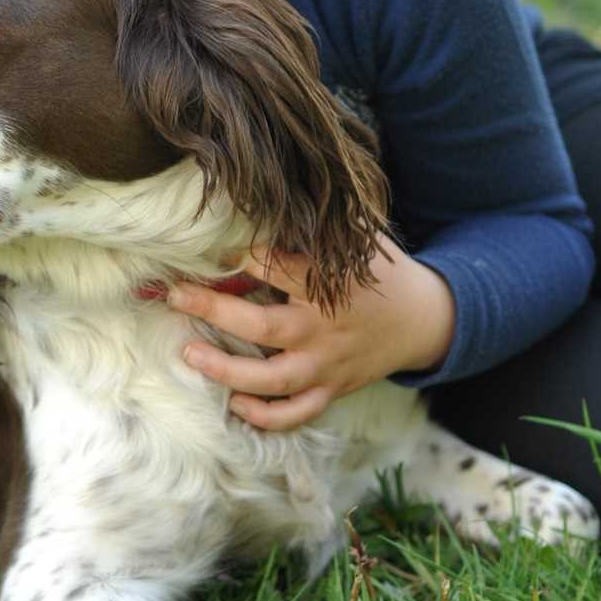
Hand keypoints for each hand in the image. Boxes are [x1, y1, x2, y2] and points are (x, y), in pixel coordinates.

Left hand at [169, 238, 454, 431]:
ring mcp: (327, 365)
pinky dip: (267, 416)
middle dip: (214, 311)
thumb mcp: (359, 237)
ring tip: (189, 355)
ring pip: (273, 380)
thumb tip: (278, 184)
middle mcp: (324, 328)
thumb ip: (320, 222)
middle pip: (263, 327)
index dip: (243, 257)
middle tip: (175, 296)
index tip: (212, 249)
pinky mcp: (332, 389)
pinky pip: (297, 413)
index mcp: (329, 285)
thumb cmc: (381, 270)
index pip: (277, 268)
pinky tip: (236, 405)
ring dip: (228, 371)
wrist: (426, 319)